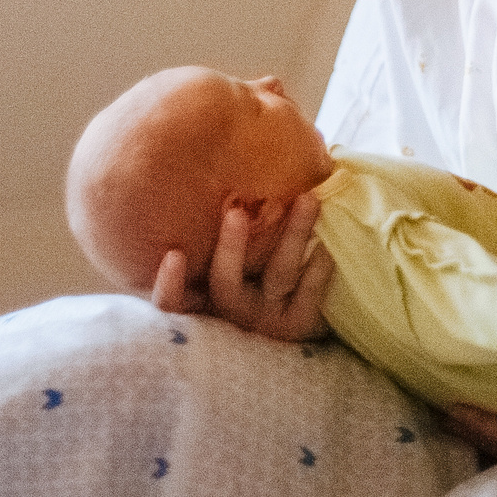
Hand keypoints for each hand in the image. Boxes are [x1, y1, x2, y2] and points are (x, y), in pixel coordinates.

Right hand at [151, 191, 335, 342]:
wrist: (302, 312)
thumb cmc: (258, 269)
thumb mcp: (235, 258)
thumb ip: (222, 229)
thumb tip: (228, 172)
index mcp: (205, 295)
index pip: (173, 302)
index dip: (170, 285)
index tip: (174, 254)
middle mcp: (231, 310)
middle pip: (224, 282)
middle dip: (231, 246)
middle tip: (237, 211)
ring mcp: (265, 319)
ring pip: (278, 275)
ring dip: (293, 234)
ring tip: (308, 199)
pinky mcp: (298, 325)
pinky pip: (309, 291)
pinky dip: (318, 266)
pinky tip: (327, 244)